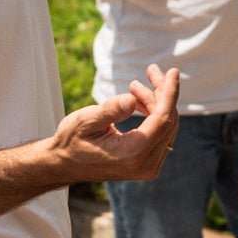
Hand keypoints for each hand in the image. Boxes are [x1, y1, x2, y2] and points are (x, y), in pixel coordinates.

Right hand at [47, 63, 181, 182]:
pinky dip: (154, 113)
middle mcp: (145, 164)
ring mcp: (148, 166)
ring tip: (135, 86)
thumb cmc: (72, 141)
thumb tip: (132, 98)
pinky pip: (160, 134)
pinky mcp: (146, 163)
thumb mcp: (85, 121)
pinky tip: (138, 101)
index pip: (163, 119)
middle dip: (162, 93)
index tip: (173, 72)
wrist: (64, 164)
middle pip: (167, 121)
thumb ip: (110, 110)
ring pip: (166, 126)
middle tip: (150, 70)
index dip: (170, 93)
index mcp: (132, 154)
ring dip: (157, 102)